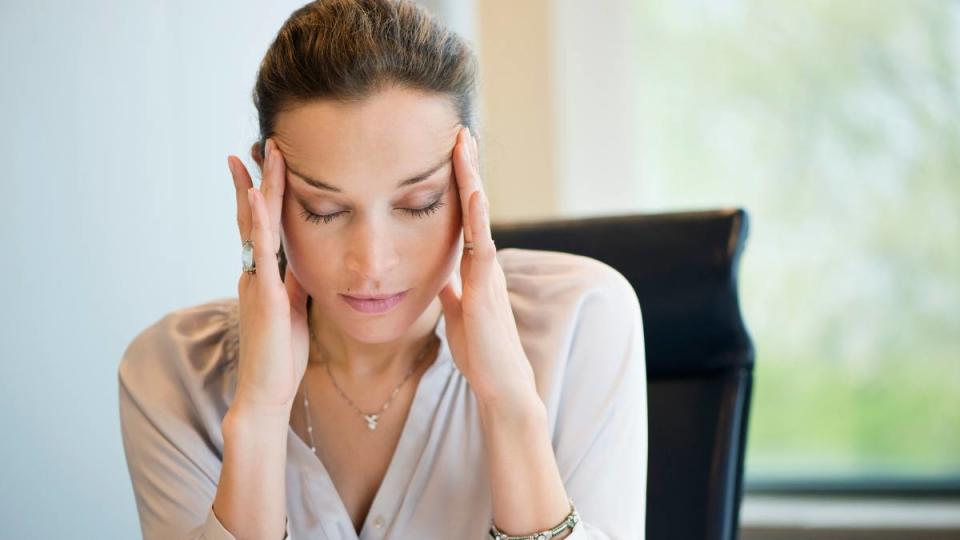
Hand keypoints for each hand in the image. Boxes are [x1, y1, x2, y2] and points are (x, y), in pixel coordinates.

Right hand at [227, 139, 309, 415]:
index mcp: (265, 275)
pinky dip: (258, 223)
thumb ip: (294, 281)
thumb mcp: (293, 307)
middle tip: (262, 142)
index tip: (269, 163)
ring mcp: (256, 281)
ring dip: (258, 188)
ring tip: (260, 155)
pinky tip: (257, 198)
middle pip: (255, 216)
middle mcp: (255, 272)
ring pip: (255, 226)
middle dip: (257, 179)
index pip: (264, 225)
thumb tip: (304, 259)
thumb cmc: (281, 354)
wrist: (268, 391)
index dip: (265, 194)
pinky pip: (260, 252)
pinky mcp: (264, 296)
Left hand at [437, 127, 538, 408]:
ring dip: (471, 179)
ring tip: (464, 144)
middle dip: (466, 168)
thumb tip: (438, 274)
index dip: (458, 184)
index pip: (465, 216)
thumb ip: (451, 290)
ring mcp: (488, 271)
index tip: (450, 153)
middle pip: (474, 205)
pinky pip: (481, 245)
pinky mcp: (486, 287)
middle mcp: (484, 261)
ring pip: (479, 215)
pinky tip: (475, 191)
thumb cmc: (480, 351)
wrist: (500, 383)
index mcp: (474, 266)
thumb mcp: (457, 312)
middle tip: (460, 131)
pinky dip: (479, 216)